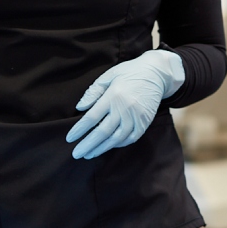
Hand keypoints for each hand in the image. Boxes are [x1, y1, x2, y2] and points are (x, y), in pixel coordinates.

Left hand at [66, 49, 183, 158]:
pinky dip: (119, 144)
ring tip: (89, 154)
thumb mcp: (108, 76)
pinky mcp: (145, 122)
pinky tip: (108, 146)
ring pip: (117, 138)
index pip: (92, 117)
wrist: (157, 74)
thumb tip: (79, 108)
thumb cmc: (129, 73)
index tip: (70, 138)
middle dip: (88, 144)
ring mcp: (137, 117)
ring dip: (102, 148)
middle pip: (103, 132)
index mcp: (113, 96)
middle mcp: (125, 108)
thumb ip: (93, 92)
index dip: (80, 130)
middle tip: (76, 154)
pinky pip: (131, 138)